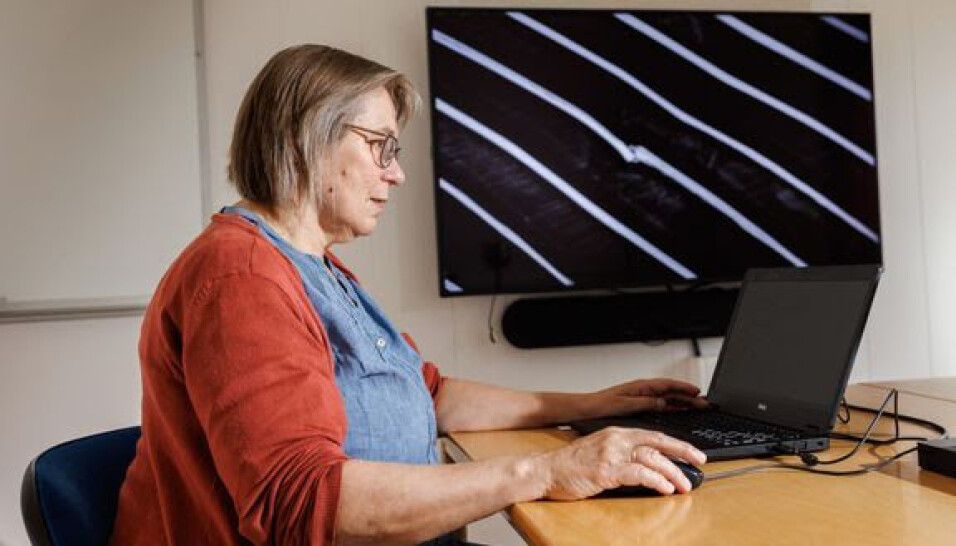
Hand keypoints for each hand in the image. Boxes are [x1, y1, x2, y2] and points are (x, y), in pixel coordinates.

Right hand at [538, 427, 706, 499]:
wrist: (544, 471)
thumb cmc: (569, 466)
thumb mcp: (599, 453)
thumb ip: (622, 456)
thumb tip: (648, 468)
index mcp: (616, 433)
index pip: (653, 435)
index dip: (676, 443)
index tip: (692, 452)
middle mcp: (616, 439)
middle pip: (658, 442)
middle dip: (683, 451)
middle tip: (700, 461)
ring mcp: (611, 453)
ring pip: (652, 458)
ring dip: (673, 472)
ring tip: (685, 484)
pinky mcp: (606, 470)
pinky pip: (638, 473)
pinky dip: (656, 480)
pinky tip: (665, 488)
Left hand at [587, 378, 708, 418]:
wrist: (587, 409)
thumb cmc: (601, 404)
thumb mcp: (625, 404)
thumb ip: (645, 403)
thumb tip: (664, 403)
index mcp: (641, 387)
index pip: (667, 385)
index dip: (683, 388)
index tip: (697, 392)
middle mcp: (643, 391)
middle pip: (671, 392)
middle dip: (689, 396)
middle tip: (705, 402)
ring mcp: (642, 398)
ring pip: (668, 399)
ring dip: (683, 402)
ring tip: (699, 406)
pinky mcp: (640, 406)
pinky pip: (661, 406)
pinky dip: (673, 408)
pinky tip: (681, 412)